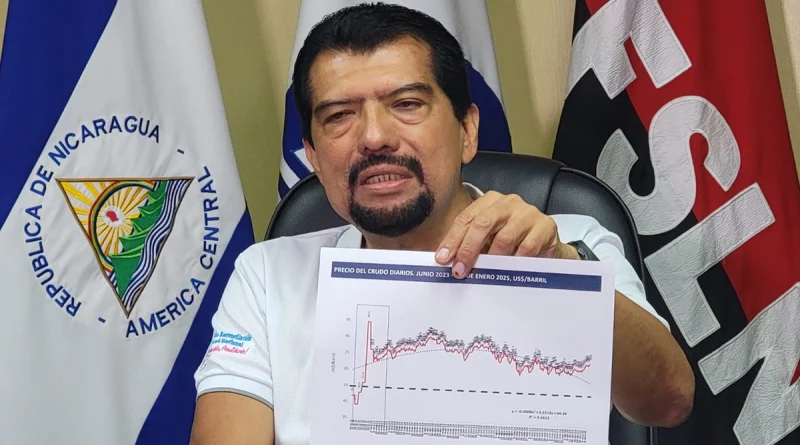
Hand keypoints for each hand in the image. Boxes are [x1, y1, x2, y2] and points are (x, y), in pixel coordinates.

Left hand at [435, 191, 578, 277]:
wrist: (546, 243)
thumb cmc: (512, 241)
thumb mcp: (488, 239)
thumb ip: (469, 244)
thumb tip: (446, 261)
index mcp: (489, 201)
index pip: (466, 219)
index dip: (452, 240)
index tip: (443, 259)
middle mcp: (508, 202)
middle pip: (482, 223)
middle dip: (468, 248)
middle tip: (460, 269)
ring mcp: (528, 212)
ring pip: (504, 237)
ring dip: (492, 259)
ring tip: (486, 273)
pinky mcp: (545, 226)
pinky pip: (527, 247)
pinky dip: (516, 261)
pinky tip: (510, 269)